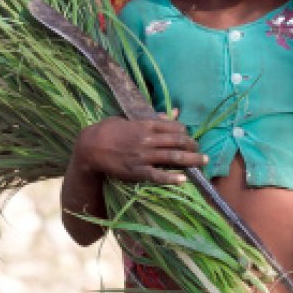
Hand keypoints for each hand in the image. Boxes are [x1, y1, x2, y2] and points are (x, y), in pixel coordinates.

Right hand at [73, 110, 207, 184]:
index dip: (186, 133)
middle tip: (202, 153)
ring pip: (173, 157)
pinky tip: (183, 180)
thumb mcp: (129, 118)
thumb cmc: (108, 130)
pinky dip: (171, 177)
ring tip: (203, 163)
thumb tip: (173, 113)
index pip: (174, 127)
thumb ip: (152, 117)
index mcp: (146, 125)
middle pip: (178, 142)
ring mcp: (143, 156)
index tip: (190, 139)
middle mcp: (148, 139)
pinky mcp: (136, 171)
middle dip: (194, 147)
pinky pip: (157, 175)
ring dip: (191, 160)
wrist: (90, 146)